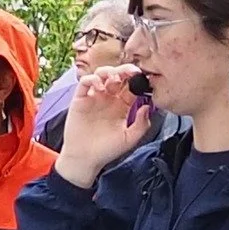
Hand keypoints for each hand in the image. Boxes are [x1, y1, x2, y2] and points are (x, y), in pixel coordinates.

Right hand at [54, 66, 155, 187]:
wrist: (85, 159)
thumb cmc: (107, 150)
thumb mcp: (129, 139)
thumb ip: (141, 125)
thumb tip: (148, 107)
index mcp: (123, 105)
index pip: (132, 86)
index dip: (138, 80)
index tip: (144, 78)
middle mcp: (109, 98)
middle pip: (118, 76)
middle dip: (125, 71)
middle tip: (131, 72)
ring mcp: (94, 97)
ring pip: (102, 74)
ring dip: (109, 72)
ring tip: (114, 79)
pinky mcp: (80, 98)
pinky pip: (85, 82)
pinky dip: (92, 79)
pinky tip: (99, 86)